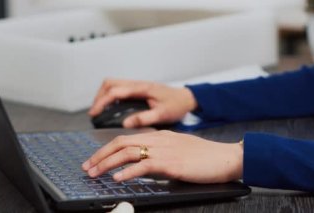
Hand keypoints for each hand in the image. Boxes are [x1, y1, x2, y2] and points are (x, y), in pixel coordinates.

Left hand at [82, 130, 242, 183]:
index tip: (96, 159)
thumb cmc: (205, 156)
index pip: (127, 138)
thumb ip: (161, 152)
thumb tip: (144, 162)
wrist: (226, 157)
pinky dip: (127, 172)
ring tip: (95, 173)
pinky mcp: (171, 163)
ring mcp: (164, 150)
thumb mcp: (179, 149)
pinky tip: (117, 179)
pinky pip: (143, 165)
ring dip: (107, 163)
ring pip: (127, 152)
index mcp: (160, 135)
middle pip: (121, 142)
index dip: (107, 148)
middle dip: (100, 154)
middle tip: (87, 167)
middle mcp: (159, 139)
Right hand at [88, 79, 196, 127]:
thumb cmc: (176, 105)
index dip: (101, 102)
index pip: (115, 91)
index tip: (94, 113)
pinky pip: (119, 89)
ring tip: (99, 111)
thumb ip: (144, 118)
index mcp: (141, 88)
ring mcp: (136, 85)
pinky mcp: (137, 89)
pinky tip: (110, 108)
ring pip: (113, 85)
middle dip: (99, 97)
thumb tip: (125, 124)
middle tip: (94, 113)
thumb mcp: (162, 114)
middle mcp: (137, 84)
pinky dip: (110, 96)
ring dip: (103, 95)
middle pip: (110, 83)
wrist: (186, 98)